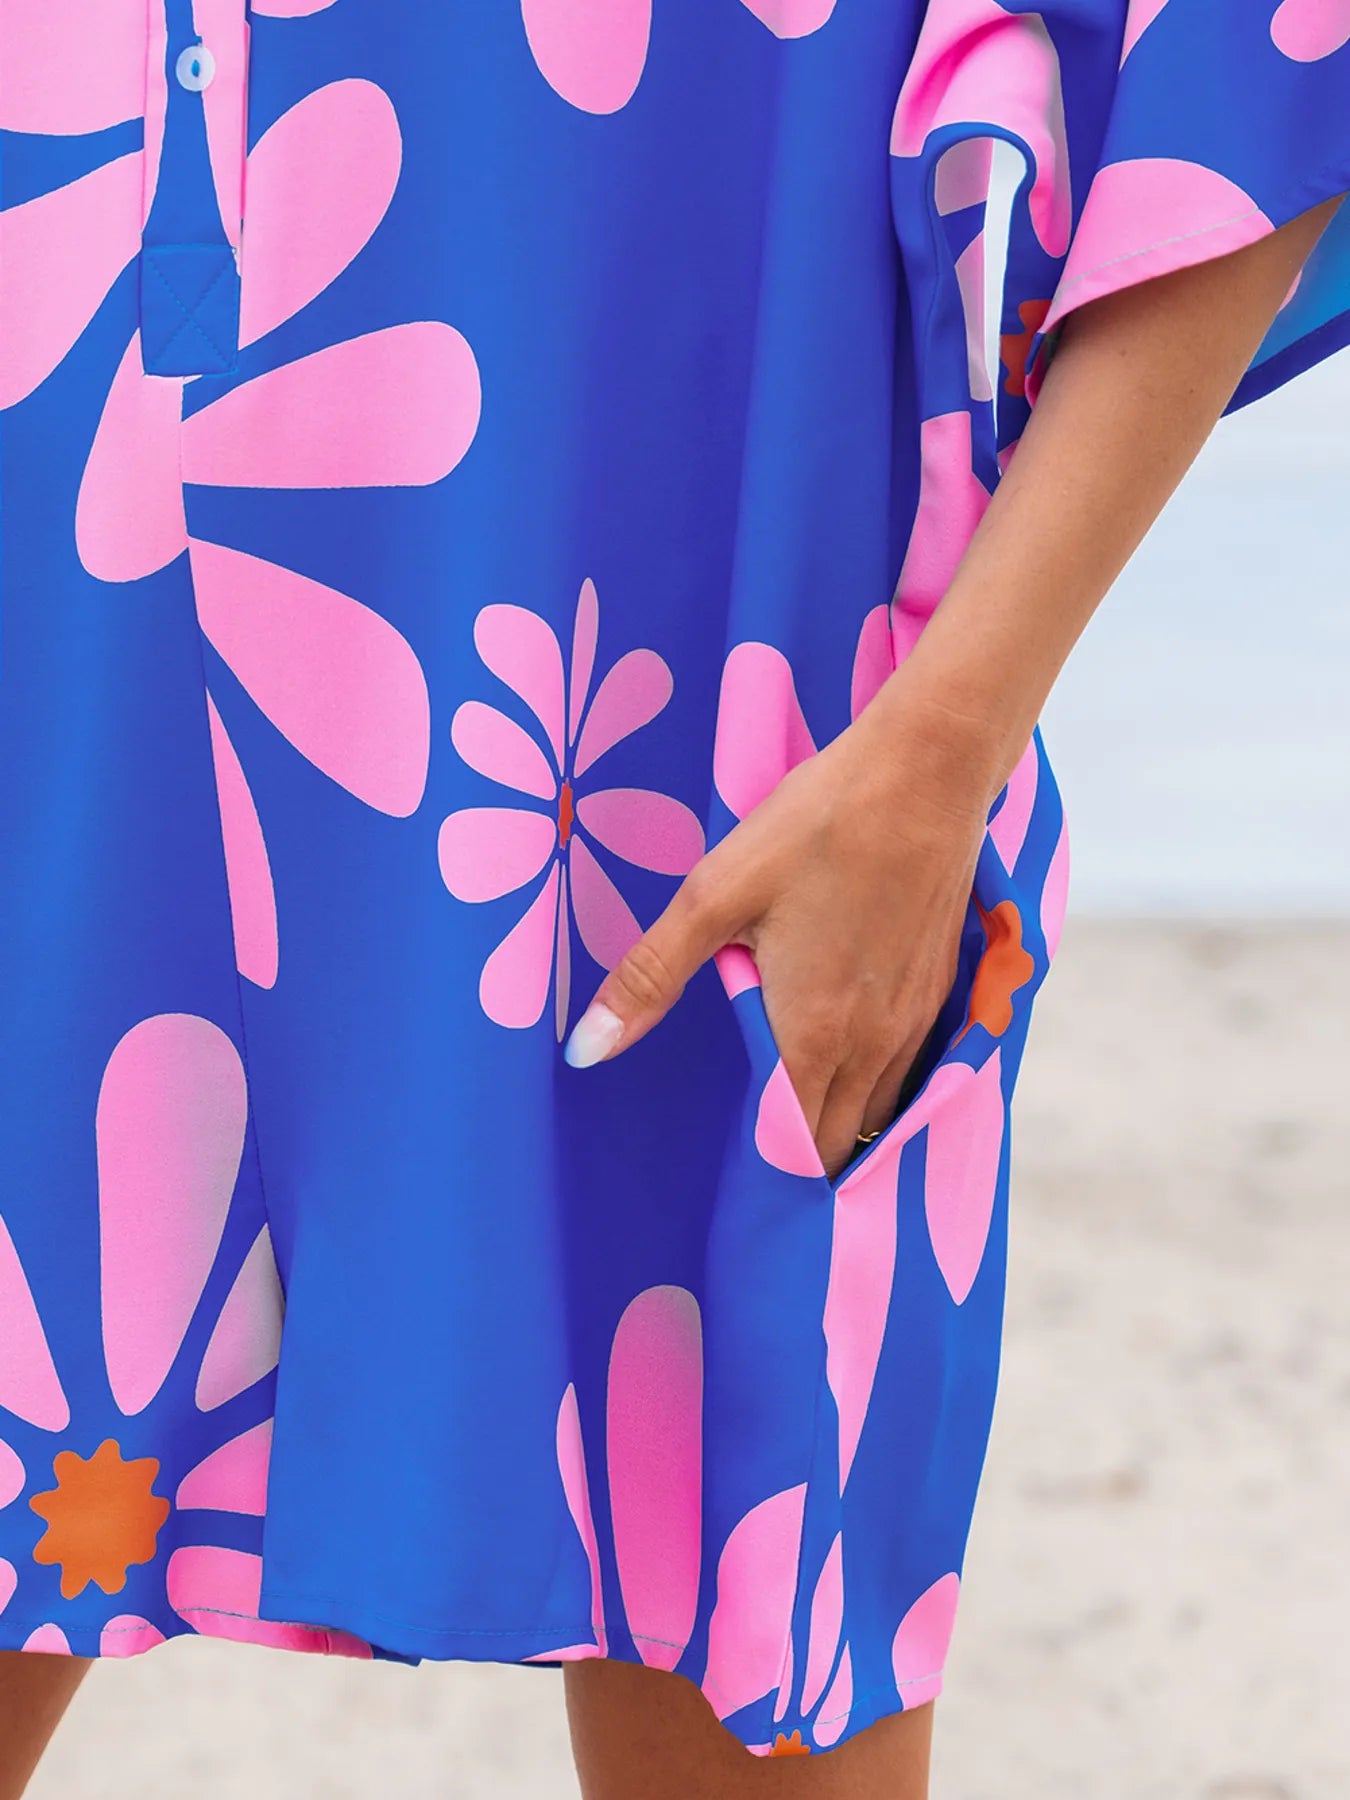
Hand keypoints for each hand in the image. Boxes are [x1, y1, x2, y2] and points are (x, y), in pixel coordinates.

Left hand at [563, 688, 1001, 1180]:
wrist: (928, 772)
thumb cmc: (818, 827)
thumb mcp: (717, 893)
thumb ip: (650, 977)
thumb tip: (583, 1052)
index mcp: (811, 1033)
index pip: (790, 1151)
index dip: (763, 1183)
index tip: (731, 1202)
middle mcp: (871, 1046)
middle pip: (836, 1148)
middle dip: (798, 1173)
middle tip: (750, 1179)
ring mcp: (914, 1022)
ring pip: (877, 1116)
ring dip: (838, 1136)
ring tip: (792, 1143)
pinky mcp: (941, 992)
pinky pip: (908, 1076)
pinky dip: (874, 1095)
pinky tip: (845, 1074)